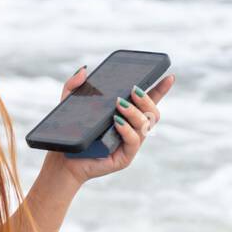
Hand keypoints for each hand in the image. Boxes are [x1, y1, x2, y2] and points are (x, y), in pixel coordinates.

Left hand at [43, 65, 175, 187]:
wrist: (62, 161)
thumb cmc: (70, 134)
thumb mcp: (70, 106)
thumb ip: (75, 86)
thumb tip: (84, 70)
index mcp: (126, 115)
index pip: (148, 101)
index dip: (161, 89)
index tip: (169, 76)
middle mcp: (132, 129)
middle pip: (152, 112)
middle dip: (147, 98)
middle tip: (133, 90)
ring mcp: (130, 144)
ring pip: (145, 124)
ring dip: (134, 111)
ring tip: (119, 104)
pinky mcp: (125, 157)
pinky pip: (134, 140)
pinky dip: (127, 129)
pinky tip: (117, 121)